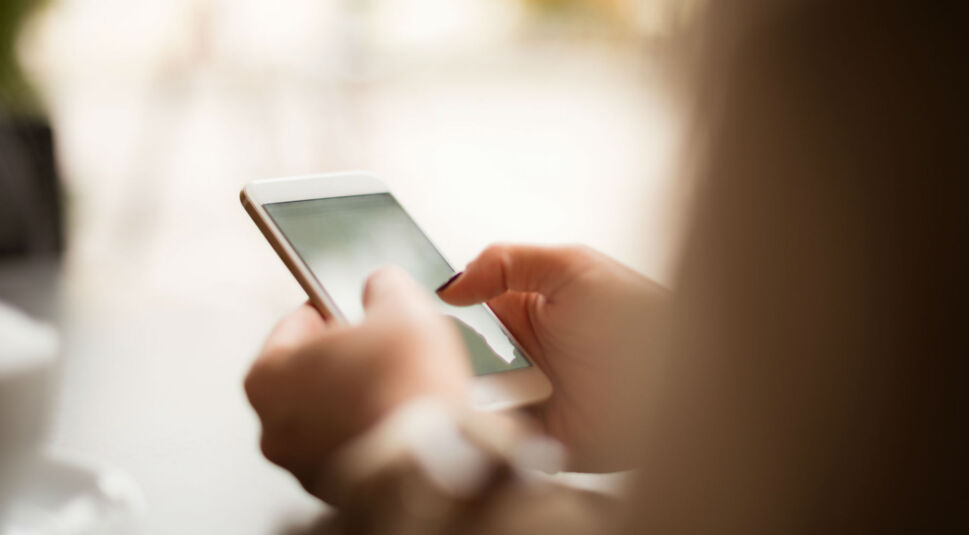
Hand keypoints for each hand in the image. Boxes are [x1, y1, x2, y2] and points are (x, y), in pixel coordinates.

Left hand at [245, 266, 469, 502]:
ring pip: (327, 414)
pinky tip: (398, 416)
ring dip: (356, 397)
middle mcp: (273, 425)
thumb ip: (384, 285)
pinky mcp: (335, 489)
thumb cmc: (403, 384)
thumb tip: (383, 285)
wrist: (431, 456)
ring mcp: (302, 462)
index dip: (330, 308)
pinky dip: (369, 430)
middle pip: (308, 373)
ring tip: (397, 384)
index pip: (294, 324)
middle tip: (381, 347)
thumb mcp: (400, 306)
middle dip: (344, 358)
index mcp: (267, 375)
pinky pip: (350, 445)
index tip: (350, 307)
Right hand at [438, 244, 667, 471]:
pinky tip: (479, 412)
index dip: (437, 312)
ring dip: (459, 389)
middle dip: (442, 354)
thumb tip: (450, 284)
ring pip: (467, 394)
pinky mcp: (533, 436)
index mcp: (521, 309)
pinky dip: (481, 427)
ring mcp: (523, 395)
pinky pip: (492, 434)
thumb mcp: (573, 267)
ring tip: (458, 381)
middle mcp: (517, 353)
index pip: (459, 310)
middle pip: (455, 355)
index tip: (413, 309)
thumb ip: (507, 262)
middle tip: (436, 351)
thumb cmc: (638, 317)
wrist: (680, 378)